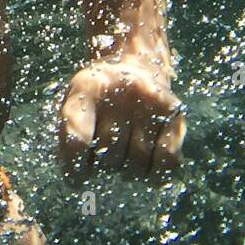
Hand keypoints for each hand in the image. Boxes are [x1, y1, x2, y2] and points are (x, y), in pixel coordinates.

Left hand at [58, 54, 184, 174]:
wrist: (135, 66)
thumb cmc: (99, 96)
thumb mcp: (75, 103)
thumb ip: (70, 135)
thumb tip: (75, 178)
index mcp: (87, 87)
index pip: (77, 136)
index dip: (74, 165)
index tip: (75, 179)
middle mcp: (120, 90)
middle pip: (109, 151)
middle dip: (103, 164)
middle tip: (104, 158)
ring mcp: (150, 101)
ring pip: (137, 161)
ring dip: (128, 171)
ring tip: (124, 159)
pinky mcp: (175, 113)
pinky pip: (167, 161)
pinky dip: (156, 175)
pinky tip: (147, 173)